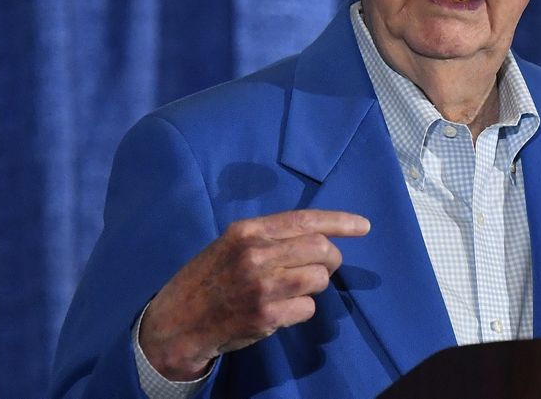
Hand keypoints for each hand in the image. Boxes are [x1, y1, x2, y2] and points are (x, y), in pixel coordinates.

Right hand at [138, 209, 370, 379]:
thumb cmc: (208, 279)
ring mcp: (261, 285)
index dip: (339, 221)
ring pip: (319, 278)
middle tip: (324, 268)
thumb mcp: (231, 244)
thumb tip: (317, 237)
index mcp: (248, 231)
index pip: (305, 219)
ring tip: (297, 290)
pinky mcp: (265, 315)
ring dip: (317, 285)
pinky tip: (283, 311)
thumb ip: (269, 238)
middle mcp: (255, 253)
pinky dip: (303, 309)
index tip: (363, 226)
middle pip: (320, 248)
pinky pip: (308, 308)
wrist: (177, 321)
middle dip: (332, 259)